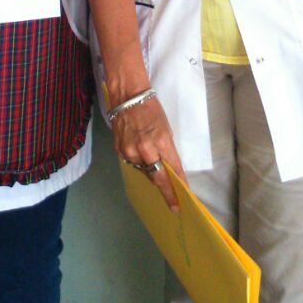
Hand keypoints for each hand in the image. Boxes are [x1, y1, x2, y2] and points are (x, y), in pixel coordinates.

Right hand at [112, 95, 186, 210]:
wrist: (128, 97)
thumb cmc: (152, 110)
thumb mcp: (165, 130)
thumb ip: (167, 150)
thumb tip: (167, 169)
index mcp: (161, 141)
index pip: (173, 168)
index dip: (178, 184)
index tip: (182, 198)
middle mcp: (145, 149)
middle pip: (157, 177)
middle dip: (167, 192)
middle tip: (173, 204)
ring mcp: (130, 151)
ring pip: (144, 171)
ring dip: (152, 174)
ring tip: (156, 169)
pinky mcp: (119, 151)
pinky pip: (133, 164)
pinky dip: (140, 164)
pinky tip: (142, 158)